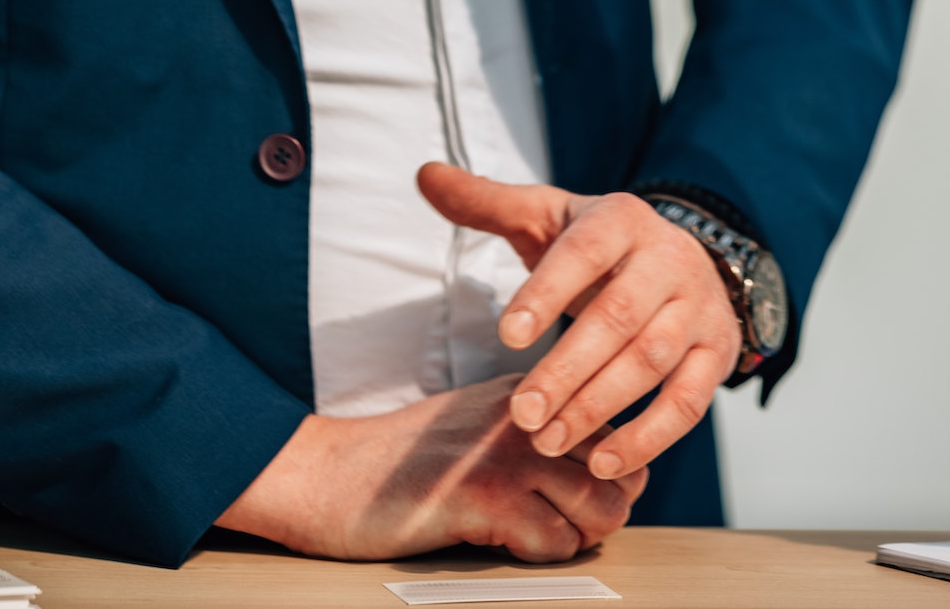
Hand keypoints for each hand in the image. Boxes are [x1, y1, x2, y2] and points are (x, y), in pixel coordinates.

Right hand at [216, 375, 645, 561]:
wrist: (327, 473)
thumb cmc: (401, 462)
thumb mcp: (480, 425)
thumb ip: (535, 437)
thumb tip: (602, 478)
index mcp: (531, 393)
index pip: (619, 432)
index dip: (614, 475)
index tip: (580, 496)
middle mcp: (531, 414)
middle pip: (622, 471)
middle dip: (605, 510)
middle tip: (563, 526)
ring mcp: (511, 454)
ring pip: (603, 509)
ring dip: (579, 537)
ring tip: (538, 537)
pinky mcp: (487, 497)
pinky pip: (557, 542)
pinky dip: (542, 556)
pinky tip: (505, 545)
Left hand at [416, 163, 741, 481]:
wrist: (682, 259)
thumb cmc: (598, 245)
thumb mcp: (547, 216)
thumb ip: (487, 203)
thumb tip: (425, 175)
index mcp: (621, 220)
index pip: (584, 253)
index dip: (547, 293)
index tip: (507, 336)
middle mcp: (668, 259)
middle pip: (619, 316)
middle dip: (567, 370)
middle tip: (521, 413)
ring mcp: (698, 308)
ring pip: (652, 361)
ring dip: (599, 406)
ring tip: (548, 440)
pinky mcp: (716, 354)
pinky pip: (688, 402)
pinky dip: (649, 436)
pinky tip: (603, 461)